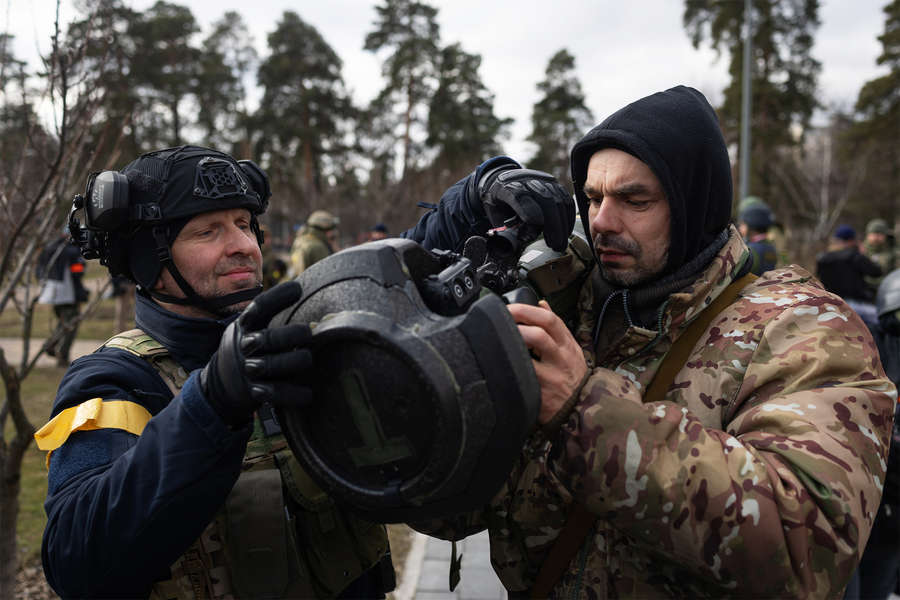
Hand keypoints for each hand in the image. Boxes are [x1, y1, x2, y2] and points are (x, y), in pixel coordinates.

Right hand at [200, 281, 311, 426]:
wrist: (219, 384)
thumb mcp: (250, 327)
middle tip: (308, 332)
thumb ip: (269, 313)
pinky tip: (308, 394)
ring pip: (271, 365)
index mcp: (245, 326)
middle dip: (292, 335)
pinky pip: (275, 393)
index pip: (259, 307)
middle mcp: (244, 346)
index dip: (278, 297)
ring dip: (294, 361)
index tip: (298, 289)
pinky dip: (293, 394)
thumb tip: (301, 287)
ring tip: (307, 358)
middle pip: (268, 339)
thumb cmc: (248, 347)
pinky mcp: (253, 391)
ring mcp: (248, 369)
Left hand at [479, 168, 575, 251]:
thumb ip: (507, 229)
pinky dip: (568, 217)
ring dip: (562, 224)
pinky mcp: (554, 184)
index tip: (536, 227)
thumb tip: (525, 241)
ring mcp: (542, 180)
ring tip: (559, 243)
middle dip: (552, 224)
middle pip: (545, 198)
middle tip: (555, 245)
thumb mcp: (495, 217)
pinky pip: (566, 200)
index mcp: (506, 187)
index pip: (519, 196)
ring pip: (558, 200)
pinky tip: (565, 232)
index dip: (529, 210)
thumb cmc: (499, 204)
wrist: (503, 182)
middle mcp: (526, 180)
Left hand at [507, 300, 587, 423]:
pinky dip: (509, 366)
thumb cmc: (573, 375)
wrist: (582, 408)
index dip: (527, 310)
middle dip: (518, 321)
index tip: (510, 307)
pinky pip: (523, 375)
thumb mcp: (570, 349)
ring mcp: (551, 375)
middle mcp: (561, 357)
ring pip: (531, 352)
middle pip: (540, 331)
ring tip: (498, 337)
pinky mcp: (541, 392)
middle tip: (500, 319)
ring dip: (514, 340)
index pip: (550, 320)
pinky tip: (497, 362)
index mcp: (567, 344)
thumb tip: (541, 304)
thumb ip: (556, 328)